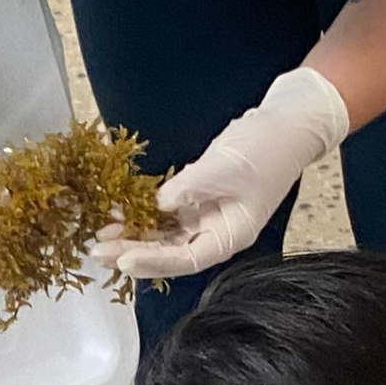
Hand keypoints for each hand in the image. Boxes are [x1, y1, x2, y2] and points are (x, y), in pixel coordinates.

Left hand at [103, 66, 350, 287]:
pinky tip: (118, 209)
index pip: (185, 259)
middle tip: (97, 248)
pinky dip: (144, 212)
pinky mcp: (198, 198)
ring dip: (134, 233)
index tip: (121, 260)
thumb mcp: (223, 168)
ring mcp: (206, 216)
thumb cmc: (267, 148)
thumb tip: (157, 203)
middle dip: (133, 250)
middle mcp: (216, 232)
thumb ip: (187, 189)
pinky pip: (165, 212)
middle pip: (169, 252)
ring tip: (101, 230)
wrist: (287, 122)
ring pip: (164, 234)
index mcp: (230, 236)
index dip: (152, 262)